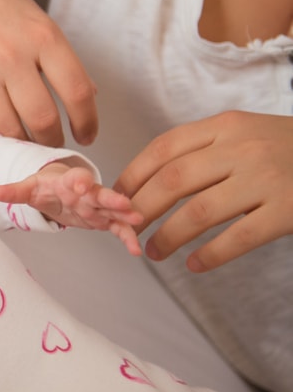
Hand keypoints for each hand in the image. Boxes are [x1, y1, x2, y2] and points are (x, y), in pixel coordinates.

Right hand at [0, 0, 96, 146]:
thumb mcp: (31, 14)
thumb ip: (56, 54)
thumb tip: (87, 95)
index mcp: (42, 36)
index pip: (78, 92)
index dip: (87, 122)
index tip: (86, 136)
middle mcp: (12, 57)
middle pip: (43, 120)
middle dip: (51, 141)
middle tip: (51, 145)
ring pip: (7, 129)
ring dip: (19, 143)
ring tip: (22, 142)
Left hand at [0, 163, 142, 255]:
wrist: (59, 189)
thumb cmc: (46, 186)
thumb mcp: (28, 188)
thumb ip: (12, 191)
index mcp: (68, 181)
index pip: (75, 178)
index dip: (79, 180)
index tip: (82, 183)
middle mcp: (87, 192)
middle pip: (100, 193)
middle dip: (112, 198)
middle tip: (124, 203)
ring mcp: (97, 205)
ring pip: (114, 209)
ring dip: (125, 214)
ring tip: (137, 220)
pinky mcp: (103, 219)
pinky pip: (118, 228)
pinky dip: (127, 237)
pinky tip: (136, 249)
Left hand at [116, 111, 292, 271]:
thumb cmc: (286, 148)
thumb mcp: (245, 133)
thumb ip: (203, 148)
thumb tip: (148, 181)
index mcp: (225, 126)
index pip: (163, 148)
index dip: (133, 175)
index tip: (115, 197)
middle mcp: (242, 149)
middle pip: (172, 181)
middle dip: (141, 209)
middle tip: (126, 229)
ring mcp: (266, 179)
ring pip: (199, 212)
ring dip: (168, 236)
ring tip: (153, 252)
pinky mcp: (288, 210)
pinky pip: (238, 237)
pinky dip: (210, 255)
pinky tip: (194, 265)